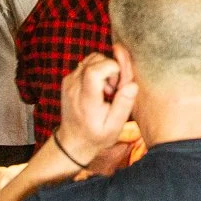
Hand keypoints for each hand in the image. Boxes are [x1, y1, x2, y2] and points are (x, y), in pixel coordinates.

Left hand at [57, 52, 137, 169]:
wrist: (73, 141)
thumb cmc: (96, 136)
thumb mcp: (114, 127)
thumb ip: (124, 105)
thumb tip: (132, 84)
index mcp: (86, 99)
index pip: (95, 69)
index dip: (113, 69)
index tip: (118, 85)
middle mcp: (74, 87)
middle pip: (96, 59)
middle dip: (111, 69)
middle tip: (114, 89)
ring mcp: (69, 82)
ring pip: (91, 59)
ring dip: (104, 69)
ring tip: (107, 89)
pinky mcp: (68, 80)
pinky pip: (86, 64)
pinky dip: (97, 71)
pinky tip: (99, 89)